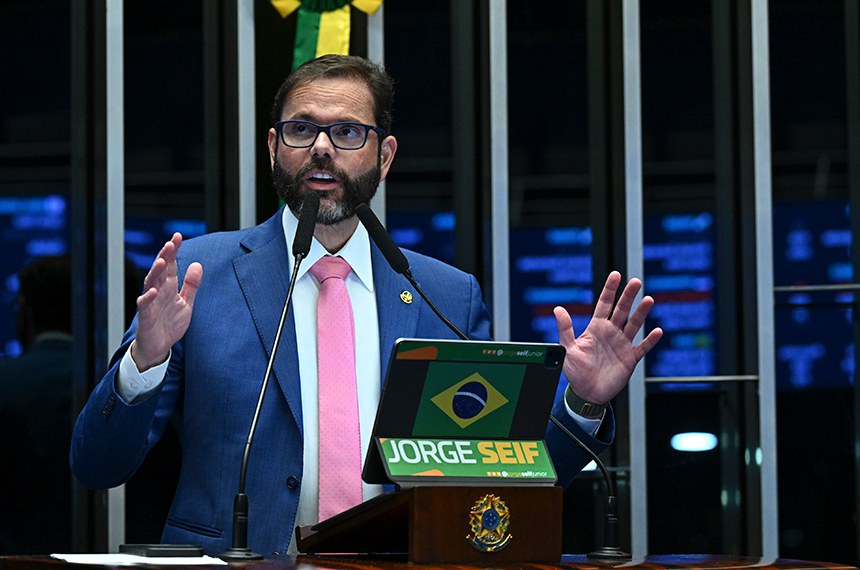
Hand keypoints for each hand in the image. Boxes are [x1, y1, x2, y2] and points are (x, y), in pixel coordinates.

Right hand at [130, 233, 202, 370]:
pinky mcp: (145, 316)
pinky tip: (152, 291)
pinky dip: (147, 298)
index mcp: (169, 287)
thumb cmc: (170, 324)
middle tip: (170, 242)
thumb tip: (198, 264)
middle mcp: (158, 291)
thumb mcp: (186, 303)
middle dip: (164, 256)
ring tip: (160, 261)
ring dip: (155, 272)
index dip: (173, 251)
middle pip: (160, 270)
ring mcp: (151, 303)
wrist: (159, 347)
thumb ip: (191, 285)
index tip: (178, 235)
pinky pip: (144, 305)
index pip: (171, 265)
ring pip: (150, 283)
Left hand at [554, 271, 661, 404]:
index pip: (604, 304)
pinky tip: (657, 331)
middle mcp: (611, 333)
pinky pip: (642, 347)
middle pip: (622, 310)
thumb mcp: (567, 349)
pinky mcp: (629, 359)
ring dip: (641, 313)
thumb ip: (565, 329)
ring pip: (634, 325)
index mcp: (596, 328)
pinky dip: (650, 340)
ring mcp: (622, 345)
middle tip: (636, 282)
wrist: (587, 393)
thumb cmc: (575, 371)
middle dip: (628, 296)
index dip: (610, 290)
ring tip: (649, 299)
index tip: (616, 275)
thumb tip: (558, 309)